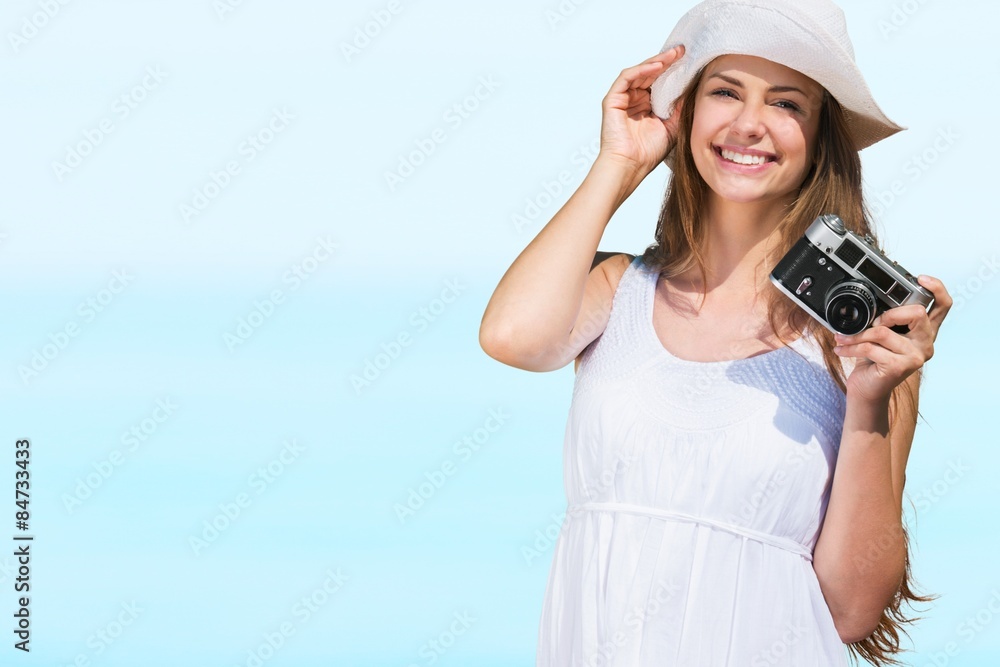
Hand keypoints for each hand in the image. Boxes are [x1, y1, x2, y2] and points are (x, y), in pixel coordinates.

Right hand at [597, 45, 684, 176]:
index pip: (660, 82)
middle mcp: (635, 100)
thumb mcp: (673, 125)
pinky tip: (657, 66)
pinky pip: (627, 78)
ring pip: (639, 73)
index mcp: (648, 106)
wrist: (631, 166)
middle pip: (650, 74)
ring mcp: (623, 99)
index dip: (673, 70)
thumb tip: (692, 86)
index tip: (689, 60)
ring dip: (656, 62)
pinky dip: (641, 70)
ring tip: (672, 56)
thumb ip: (680, 106)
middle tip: (682, 51)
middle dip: (667, 61)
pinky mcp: (613, 100)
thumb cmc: (648, 152)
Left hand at [834, 275, 952, 402]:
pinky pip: (870, 348)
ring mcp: (916, 356)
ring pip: (883, 331)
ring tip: (843, 337)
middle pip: (917, 313)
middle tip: (871, 322)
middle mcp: (926, 343)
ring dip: (857, 334)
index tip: (921, 278)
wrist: (867, 389)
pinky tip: (841, 348)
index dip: (937, 288)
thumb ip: (886, 318)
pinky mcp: (900, 367)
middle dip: (888, 314)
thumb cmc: (874, 360)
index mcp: (924, 331)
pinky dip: (851, 346)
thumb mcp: (881, 335)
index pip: (943, 305)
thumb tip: (872, 299)